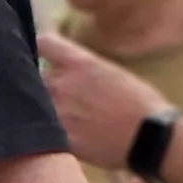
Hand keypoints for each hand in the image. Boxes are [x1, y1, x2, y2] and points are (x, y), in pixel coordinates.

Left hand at [38, 34, 173, 172]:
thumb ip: (89, 72)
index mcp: (80, 64)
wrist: (149, 137)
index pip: (44, 44)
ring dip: (41, 109)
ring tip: (50, 117)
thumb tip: (77, 75)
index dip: (40, 47)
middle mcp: (62, 84)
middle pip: (33, 76)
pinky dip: (48, 133)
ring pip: (35, 106)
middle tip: (53, 94)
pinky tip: (56, 138)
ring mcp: (58, 112)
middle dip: (40, 83)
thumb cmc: (143, 103)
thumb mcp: (115, 75)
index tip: (40, 52)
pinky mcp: (59, 138)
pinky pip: (44, 131)